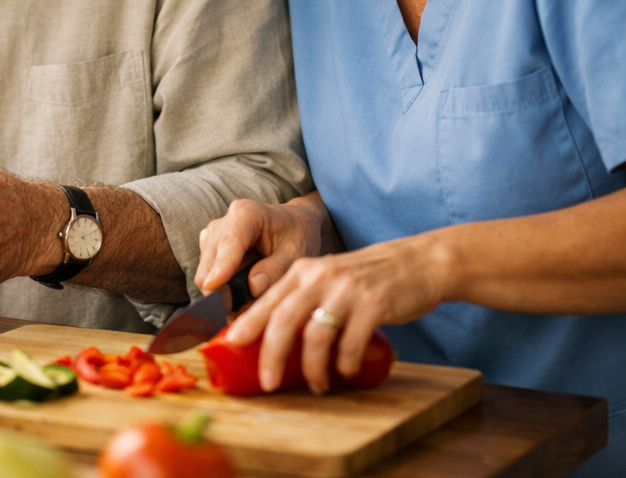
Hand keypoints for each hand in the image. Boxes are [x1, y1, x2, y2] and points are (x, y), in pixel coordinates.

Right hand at [194, 195, 328, 298]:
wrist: (294, 224)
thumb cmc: (297, 235)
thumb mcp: (297, 254)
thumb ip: (277, 270)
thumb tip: (253, 286)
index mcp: (246, 214)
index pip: (229, 244)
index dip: (220, 268)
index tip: (212, 289)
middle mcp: (223, 223)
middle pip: (210, 264)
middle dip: (223, 291)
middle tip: (246, 313)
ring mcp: (213, 236)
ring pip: (206, 274)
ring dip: (224, 292)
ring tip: (251, 300)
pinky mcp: (210, 249)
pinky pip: (208, 276)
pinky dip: (223, 289)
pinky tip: (244, 289)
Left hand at [226, 233, 450, 393]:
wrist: (415, 263)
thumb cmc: (364, 278)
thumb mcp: (326, 279)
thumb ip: (302, 298)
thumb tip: (271, 336)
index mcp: (303, 270)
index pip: (268, 300)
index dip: (249, 325)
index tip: (231, 346)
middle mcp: (320, 276)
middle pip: (284, 319)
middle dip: (272, 354)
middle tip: (268, 382)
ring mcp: (347, 290)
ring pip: (316, 335)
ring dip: (312, 367)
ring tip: (316, 384)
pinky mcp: (373, 304)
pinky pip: (351, 342)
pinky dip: (345, 363)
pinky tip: (345, 372)